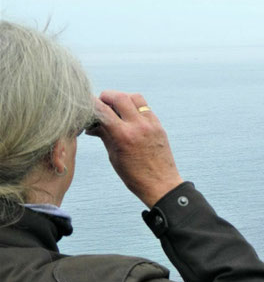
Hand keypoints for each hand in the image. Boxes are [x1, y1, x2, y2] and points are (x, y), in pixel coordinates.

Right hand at [87, 90, 183, 207]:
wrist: (161, 184)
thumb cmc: (134, 175)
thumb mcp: (114, 156)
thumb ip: (104, 135)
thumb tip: (92, 125)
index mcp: (124, 135)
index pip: (103, 110)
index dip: (90, 104)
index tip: (85, 105)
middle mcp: (139, 126)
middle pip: (120, 97)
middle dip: (106, 96)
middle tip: (100, 104)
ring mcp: (151, 124)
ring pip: (135, 97)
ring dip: (122, 98)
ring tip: (115, 108)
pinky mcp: (159, 126)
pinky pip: (145, 107)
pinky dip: (134, 107)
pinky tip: (128, 117)